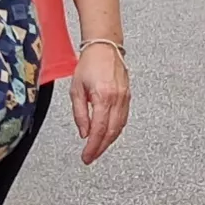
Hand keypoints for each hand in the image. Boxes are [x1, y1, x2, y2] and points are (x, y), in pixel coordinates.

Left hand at [68, 40, 131, 162]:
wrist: (105, 48)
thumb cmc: (90, 64)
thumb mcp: (76, 89)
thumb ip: (79, 113)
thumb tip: (84, 133)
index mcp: (103, 97)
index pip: (98, 130)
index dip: (93, 147)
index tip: (86, 156)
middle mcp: (117, 99)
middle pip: (111, 132)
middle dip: (101, 148)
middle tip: (91, 157)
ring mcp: (125, 99)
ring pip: (119, 128)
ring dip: (108, 141)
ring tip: (98, 149)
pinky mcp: (128, 97)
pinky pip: (123, 119)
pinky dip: (115, 131)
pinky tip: (108, 135)